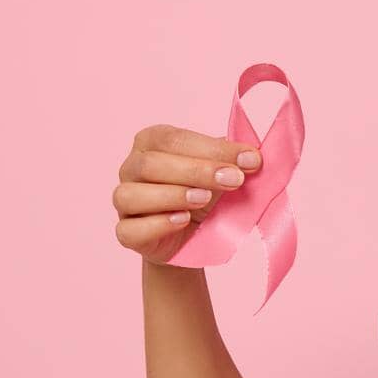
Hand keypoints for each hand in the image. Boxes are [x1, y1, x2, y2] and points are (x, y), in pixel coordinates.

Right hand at [112, 124, 261, 265]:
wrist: (194, 238)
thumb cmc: (205, 194)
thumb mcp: (221, 172)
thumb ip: (233, 160)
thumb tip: (253, 156)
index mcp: (152, 142)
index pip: (174, 139)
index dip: (212, 149)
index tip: (250, 159)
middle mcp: (132, 168)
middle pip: (151, 164)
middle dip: (196, 171)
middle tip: (234, 180)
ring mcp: (124, 201)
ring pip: (131, 195)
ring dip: (172, 195)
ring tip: (204, 199)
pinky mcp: (127, 233)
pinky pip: (129, 229)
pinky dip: (157, 225)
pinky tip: (182, 220)